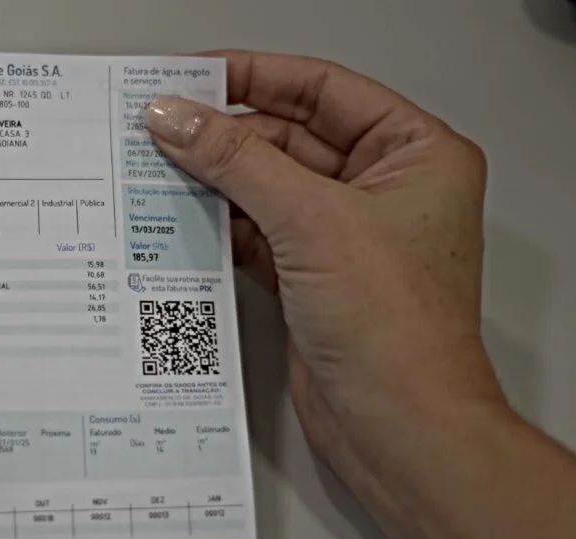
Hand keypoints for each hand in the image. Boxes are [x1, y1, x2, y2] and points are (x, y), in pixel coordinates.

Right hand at [145, 50, 504, 484]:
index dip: (258, 76)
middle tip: (163, 127)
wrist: (397, 427)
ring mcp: (344, 237)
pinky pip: (257, 233)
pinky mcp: (311, 278)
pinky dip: (220, 227)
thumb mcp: (312, 221)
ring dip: (217, 181)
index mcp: (414, 154)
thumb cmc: (397, 331)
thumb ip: (239, 162)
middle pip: (289, 138)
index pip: (324, 90)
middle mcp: (383, 190)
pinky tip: (182, 218)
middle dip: (226, 135)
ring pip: (267, 188)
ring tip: (161, 168)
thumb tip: (181, 119)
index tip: (196, 75)